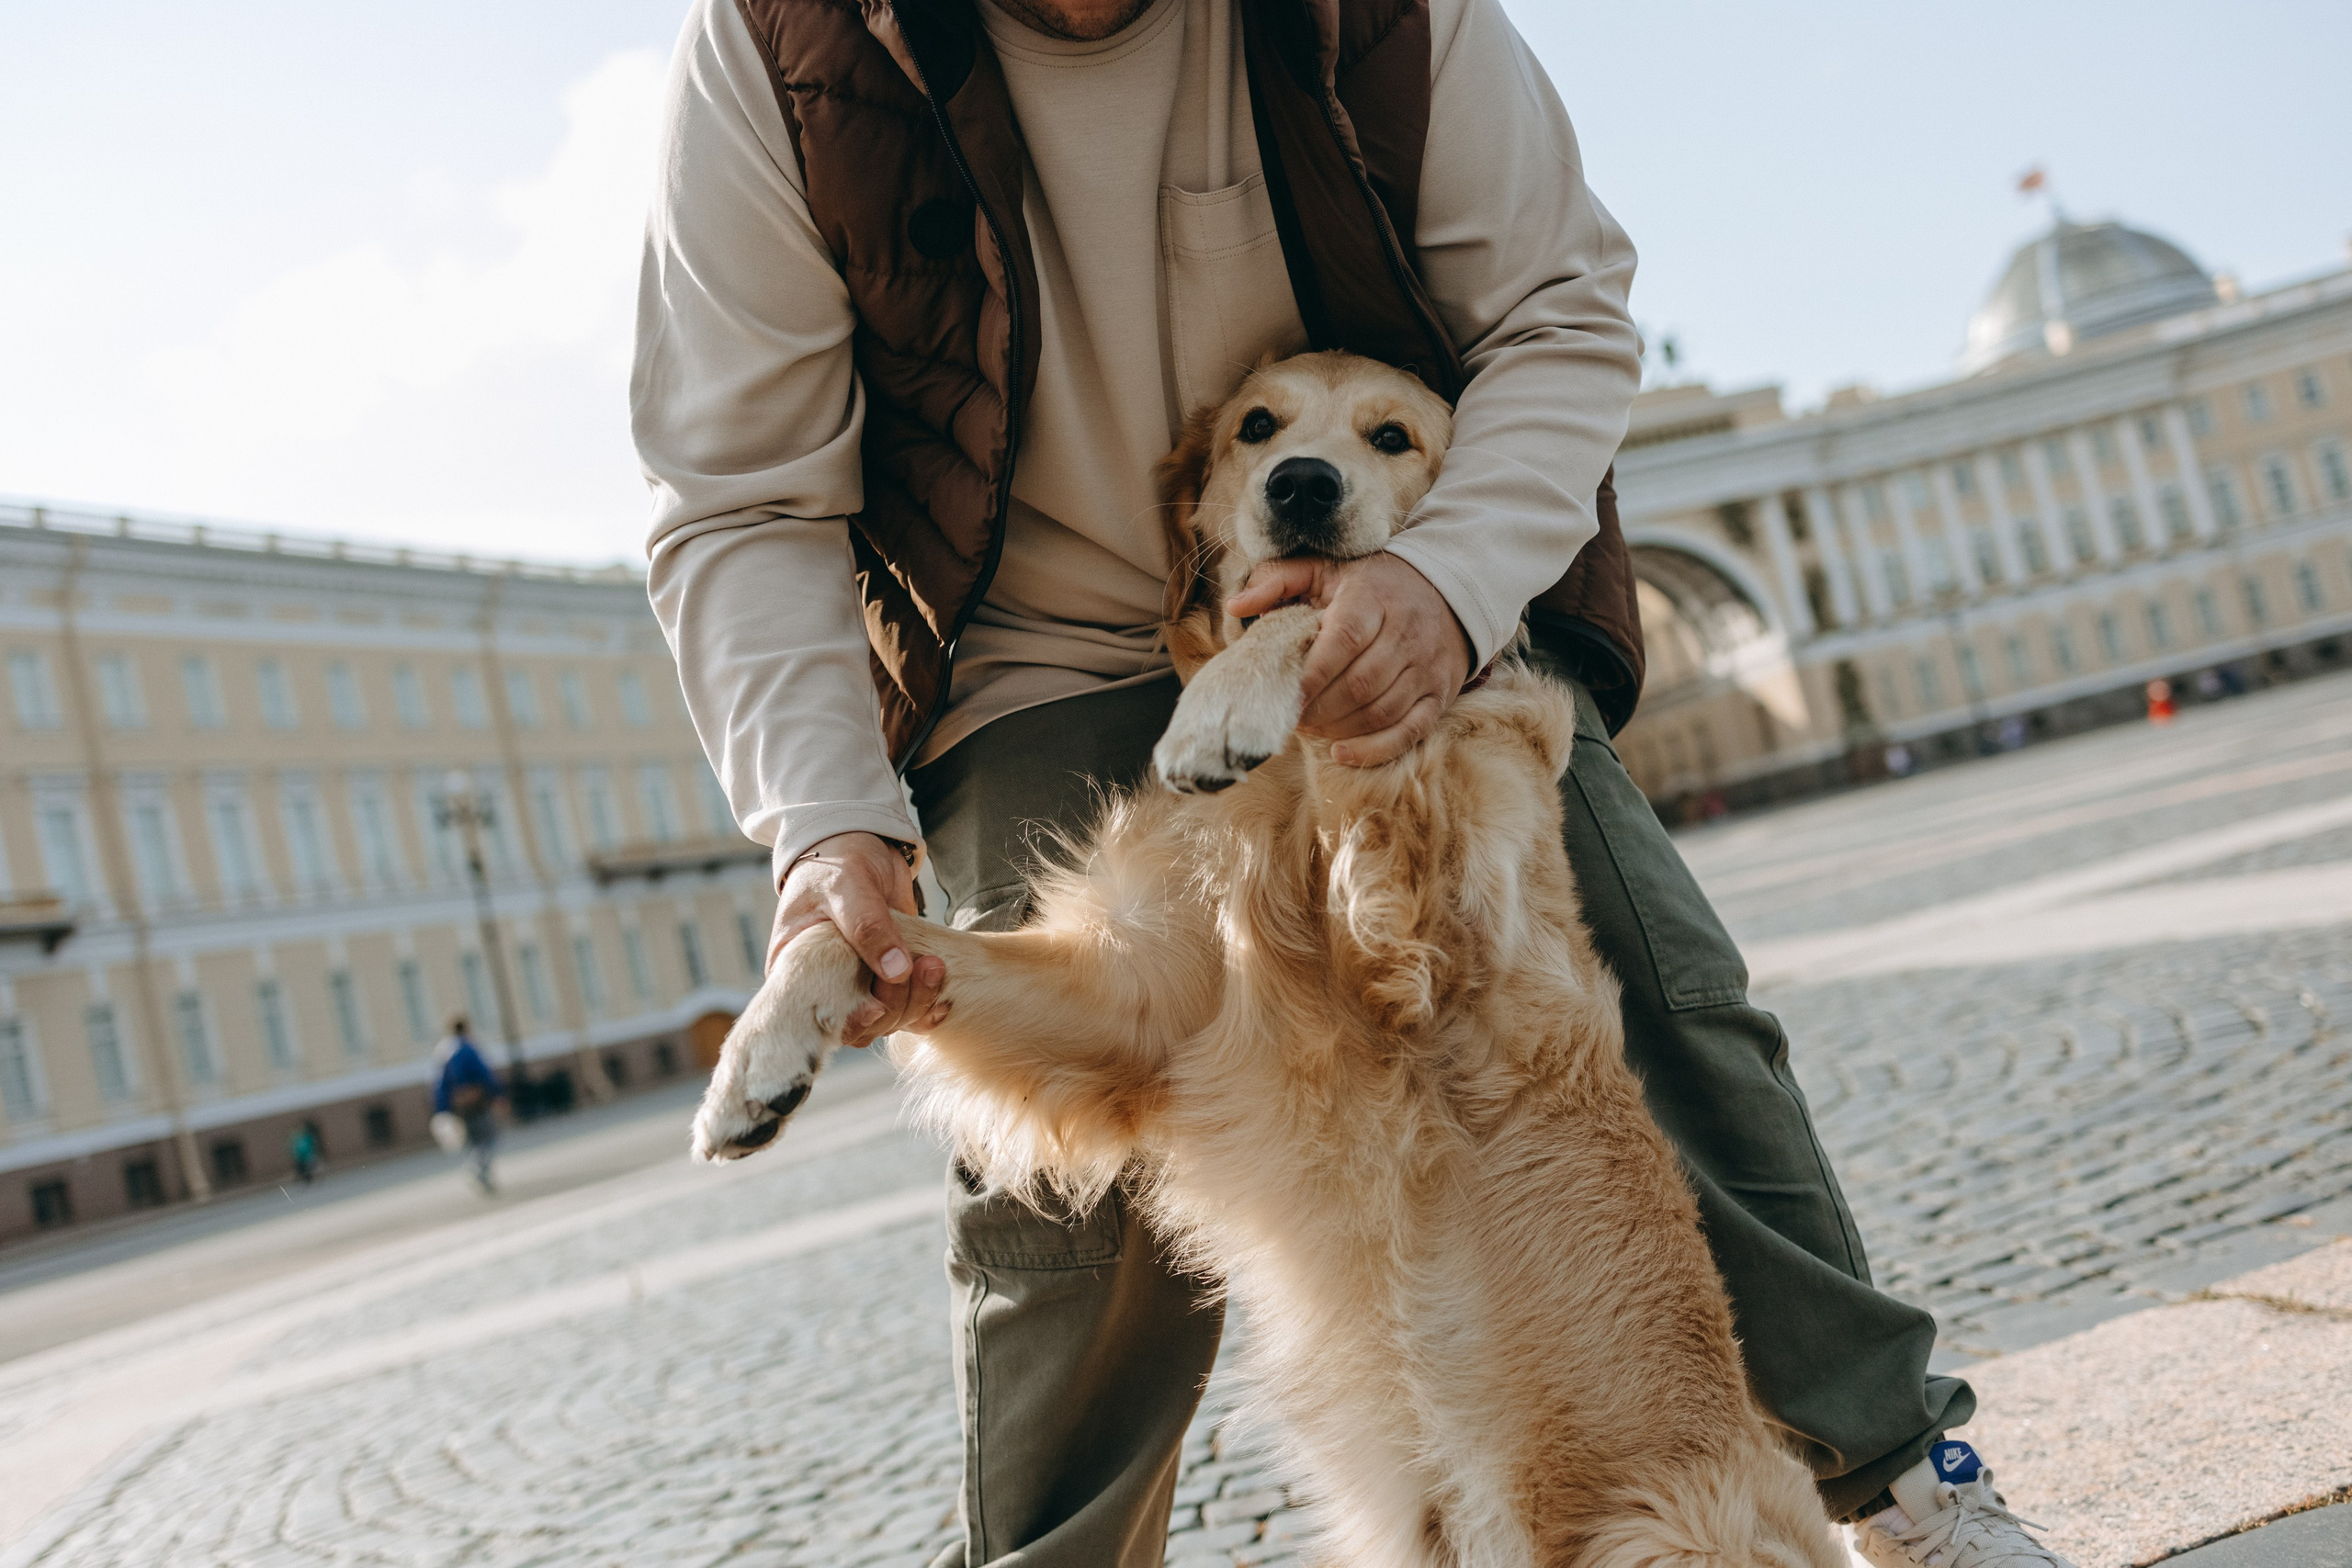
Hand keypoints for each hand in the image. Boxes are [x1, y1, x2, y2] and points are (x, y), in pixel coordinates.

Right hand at [773, 832, 946, 1046]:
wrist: (863, 846)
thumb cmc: (838, 861)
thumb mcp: (848, 886)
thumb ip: (868, 926)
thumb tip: (895, 971)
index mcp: (795, 970)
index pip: (814, 1015)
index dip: (845, 1021)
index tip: (875, 1008)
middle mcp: (825, 986)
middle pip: (859, 1024)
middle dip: (895, 1004)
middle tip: (924, 966)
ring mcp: (858, 985)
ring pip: (888, 1019)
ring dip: (916, 1001)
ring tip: (936, 966)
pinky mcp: (888, 979)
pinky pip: (907, 1009)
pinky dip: (927, 1007)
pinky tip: (944, 1000)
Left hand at [1225, 552, 1472, 766]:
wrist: (1447, 588)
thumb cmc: (1372, 583)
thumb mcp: (1326, 569)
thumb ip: (1278, 581)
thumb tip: (1235, 607)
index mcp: (1373, 599)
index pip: (1343, 640)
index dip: (1313, 674)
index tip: (1286, 694)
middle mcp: (1405, 634)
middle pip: (1360, 684)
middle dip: (1319, 708)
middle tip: (1289, 715)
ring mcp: (1425, 668)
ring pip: (1381, 711)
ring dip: (1338, 728)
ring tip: (1309, 727)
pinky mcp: (1438, 695)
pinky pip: (1409, 732)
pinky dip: (1375, 750)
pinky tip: (1341, 753)